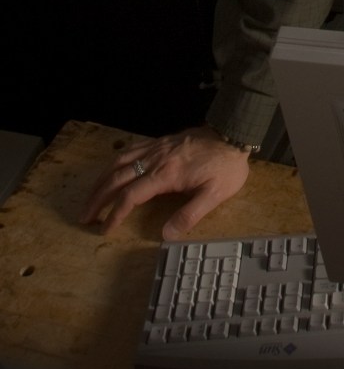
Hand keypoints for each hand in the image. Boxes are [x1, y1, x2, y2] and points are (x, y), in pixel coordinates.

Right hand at [81, 126, 250, 239]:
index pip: (131, 196)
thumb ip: (190, 215)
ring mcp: (157, 148)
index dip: (115, 214)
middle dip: (98, 197)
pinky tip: (112, 170)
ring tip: (91, 196)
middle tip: (84, 216)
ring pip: (120, 161)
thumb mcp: (215, 194)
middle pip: (117, 177)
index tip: (104, 229)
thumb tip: (165, 235)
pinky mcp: (161, 141)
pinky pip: (131, 149)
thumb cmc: (226, 167)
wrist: (234, 133)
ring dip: (102, 179)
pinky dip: (115, 162)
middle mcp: (156, 158)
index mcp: (166, 174)